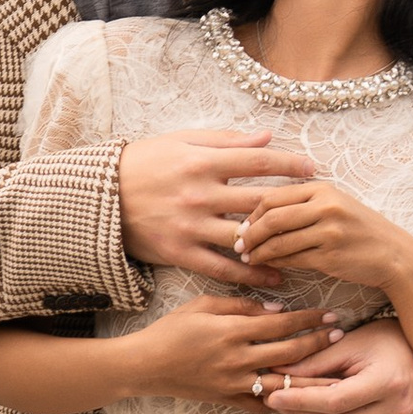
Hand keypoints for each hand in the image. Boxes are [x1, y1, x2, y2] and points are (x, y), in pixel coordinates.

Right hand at [116, 130, 323, 288]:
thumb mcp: (181, 141)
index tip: (313, 169)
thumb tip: (267, 136)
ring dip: (277, 243)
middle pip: (258, 201)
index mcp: (201, 162)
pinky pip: (222, 268)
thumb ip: (226, 140)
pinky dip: (251, 274)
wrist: (97, 198)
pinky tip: (274, 277)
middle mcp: (199, 194)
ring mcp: (190, 226)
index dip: (289, 164)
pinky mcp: (179, 253)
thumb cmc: (142, 163)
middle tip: (315, 210)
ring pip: (245, 238)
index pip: (257, 160)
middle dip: (291, 205)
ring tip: (303, 247)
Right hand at [125, 294, 348, 405]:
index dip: (309, 318)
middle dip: (319, 343)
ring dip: (311, 377)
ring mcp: (233, 383)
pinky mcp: (227, 400)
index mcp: (232, 331)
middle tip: (342, 335)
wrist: (144, 365)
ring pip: (283, 383)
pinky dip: (282, 402)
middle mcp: (237, 359)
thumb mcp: (202, 304)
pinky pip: (261, 404)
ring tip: (335, 373)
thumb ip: (241, 304)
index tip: (330, 314)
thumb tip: (277, 308)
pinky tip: (302, 399)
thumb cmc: (171, 329)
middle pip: (289, 352)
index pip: (282, 323)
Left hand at [235, 176, 412, 302]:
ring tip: (248, 258)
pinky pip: (292, 259)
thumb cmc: (359, 230)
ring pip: (279, 241)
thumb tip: (260, 214)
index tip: (242, 226)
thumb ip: (303, 204)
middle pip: (272, 218)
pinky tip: (268, 266)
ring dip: (259, 252)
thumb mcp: (335, 205)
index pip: (274, 197)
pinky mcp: (330, 256)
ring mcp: (328, 232)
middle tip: (238, 245)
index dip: (252, 213)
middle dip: (249, 233)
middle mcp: (325, 207)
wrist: (393, 254)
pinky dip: (275, 263)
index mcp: (323, 189)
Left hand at [263, 314, 412, 413]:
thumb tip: (276, 373)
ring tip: (303, 413)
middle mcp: (399, 411)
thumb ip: (315, 361)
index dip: (300, 401)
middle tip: (282, 402)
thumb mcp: (351, 344)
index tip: (274, 396)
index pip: (335, 402)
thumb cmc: (386, 343)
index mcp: (388, 382)